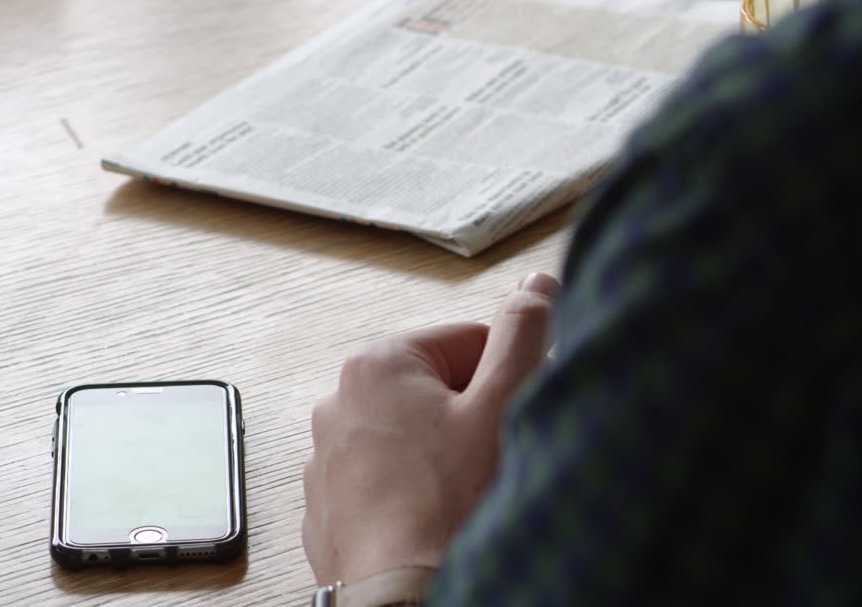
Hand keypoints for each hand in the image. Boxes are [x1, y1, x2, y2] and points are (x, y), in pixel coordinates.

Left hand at [302, 272, 559, 584]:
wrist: (404, 594)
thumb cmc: (448, 507)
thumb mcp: (501, 407)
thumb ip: (522, 334)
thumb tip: (535, 285)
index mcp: (378, 362)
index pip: (468, 341)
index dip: (502, 380)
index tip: (506, 417)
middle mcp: (339, 401)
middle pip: (435, 387)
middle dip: (468, 418)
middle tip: (485, 460)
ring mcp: (327, 456)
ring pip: (409, 436)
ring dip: (439, 456)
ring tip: (457, 495)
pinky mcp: (328, 504)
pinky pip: (383, 479)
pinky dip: (410, 492)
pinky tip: (430, 517)